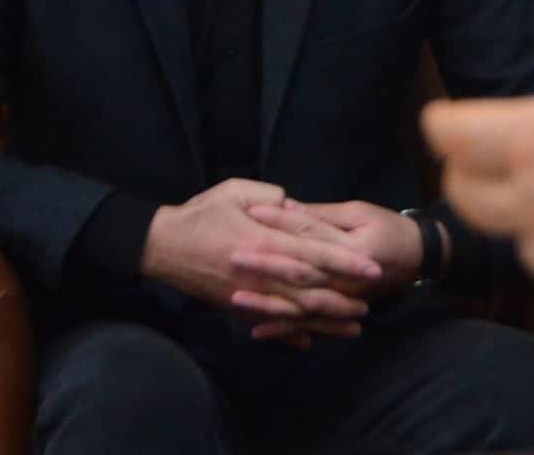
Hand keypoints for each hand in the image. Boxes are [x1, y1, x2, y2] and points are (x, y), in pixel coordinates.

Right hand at [141, 179, 380, 345]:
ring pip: (292, 313)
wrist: (160, 245)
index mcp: (264, 242)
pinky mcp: (234, 306)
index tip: (372, 268)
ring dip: (323, 321)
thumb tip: (298, 207)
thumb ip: (272, 196)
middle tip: (370, 305)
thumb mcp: (237, 190)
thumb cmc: (201, 212)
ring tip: (352, 327)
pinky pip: (266, 323)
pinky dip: (287, 333)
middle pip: (309, 291)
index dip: (346, 263)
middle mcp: (259, 274)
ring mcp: (246, 295)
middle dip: (342, 299)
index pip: (314, 255)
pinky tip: (308, 342)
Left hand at [236, 198, 426, 312]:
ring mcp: (341, 298)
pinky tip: (255, 331)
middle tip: (234, 256)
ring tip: (236, 298)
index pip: (308, 232)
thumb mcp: (360, 212)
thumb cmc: (388, 228)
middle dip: (265, 264)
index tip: (251, 213)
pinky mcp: (338, 310)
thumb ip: (323, 215)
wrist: (419, 258)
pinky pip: (308, 323)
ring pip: (299, 303)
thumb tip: (288, 207)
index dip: (280, 222)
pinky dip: (283, 329)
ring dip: (268, 302)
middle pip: (299, 270)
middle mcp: (344, 276)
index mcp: (349, 246)